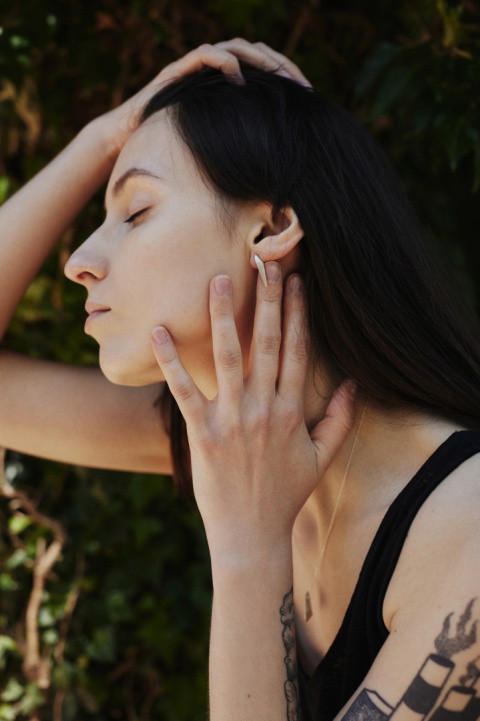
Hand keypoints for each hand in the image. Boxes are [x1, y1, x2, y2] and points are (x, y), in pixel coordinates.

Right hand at [95, 39, 310, 162]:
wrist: (128, 137)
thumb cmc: (170, 144)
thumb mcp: (213, 143)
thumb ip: (237, 140)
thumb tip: (272, 163)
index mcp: (227, 84)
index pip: (265, 70)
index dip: (288, 79)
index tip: (309, 99)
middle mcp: (214, 70)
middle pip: (257, 52)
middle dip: (283, 67)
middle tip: (302, 88)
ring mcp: (196, 66)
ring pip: (236, 47)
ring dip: (261, 60)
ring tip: (278, 78)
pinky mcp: (179, 70)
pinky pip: (207, 55)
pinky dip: (225, 63)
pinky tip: (240, 80)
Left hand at [151, 263, 353, 560]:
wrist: (252, 534)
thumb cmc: (286, 495)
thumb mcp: (322, 458)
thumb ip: (341, 419)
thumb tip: (353, 383)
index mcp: (293, 410)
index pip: (297, 351)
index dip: (297, 314)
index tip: (295, 281)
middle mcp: (264, 408)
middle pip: (267, 344)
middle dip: (266, 301)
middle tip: (263, 262)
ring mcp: (232, 420)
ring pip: (228, 357)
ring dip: (223, 317)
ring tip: (217, 280)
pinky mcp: (203, 434)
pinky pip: (185, 391)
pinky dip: (171, 361)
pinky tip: (159, 331)